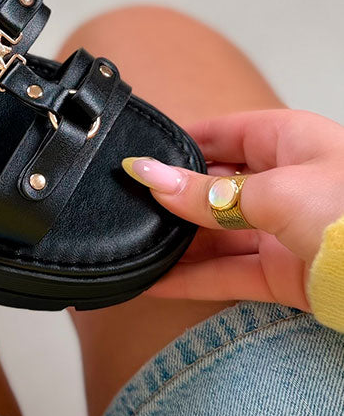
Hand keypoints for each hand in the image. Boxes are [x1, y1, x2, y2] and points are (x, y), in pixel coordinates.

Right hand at [122, 109, 343, 309]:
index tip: (135, 159)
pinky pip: (227, 273)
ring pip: (217, 234)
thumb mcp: (273, 193)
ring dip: (176, 243)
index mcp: (290, 141)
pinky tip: (154, 281)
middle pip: (215, 187)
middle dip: (172, 199)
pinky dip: (191, 280)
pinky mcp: (284, 273)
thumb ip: (205, 193)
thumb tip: (149, 176)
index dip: (178, 145)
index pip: (221, 134)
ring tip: (129, 247)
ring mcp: (285, 230)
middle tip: (124, 207)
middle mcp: (286, 182)